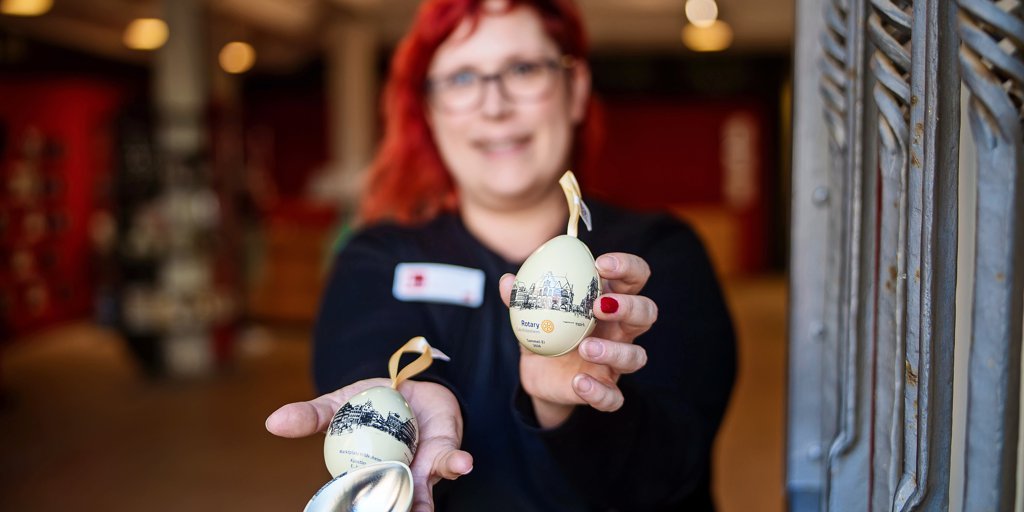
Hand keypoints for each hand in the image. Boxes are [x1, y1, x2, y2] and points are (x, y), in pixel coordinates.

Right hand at [266, 378, 472, 511]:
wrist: (410, 382)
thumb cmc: (371, 402)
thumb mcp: (338, 404)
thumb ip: (311, 416)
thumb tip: (272, 422)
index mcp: (364, 475)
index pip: (354, 500)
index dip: (352, 507)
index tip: (346, 509)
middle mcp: (392, 480)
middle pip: (389, 503)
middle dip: (392, 510)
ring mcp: (419, 471)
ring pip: (422, 495)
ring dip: (424, 503)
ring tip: (422, 511)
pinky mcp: (444, 453)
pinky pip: (450, 461)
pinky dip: (456, 463)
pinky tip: (462, 463)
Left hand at [500, 252, 655, 427]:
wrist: (540, 374)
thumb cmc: (547, 330)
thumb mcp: (533, 312)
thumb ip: (522, 297)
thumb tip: (507, 281)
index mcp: (608, 302)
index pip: (635, 277)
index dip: (627, 266)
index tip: (601, 264)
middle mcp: (620, 331)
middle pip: (647, 312)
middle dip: (630, 306)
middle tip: (599, 306)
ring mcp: (616, 362)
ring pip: (637, 356)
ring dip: (615, 351)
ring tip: (585, 347)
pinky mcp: (605, 390)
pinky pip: (614, 397)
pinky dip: (600, 392)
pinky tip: (579, 382)